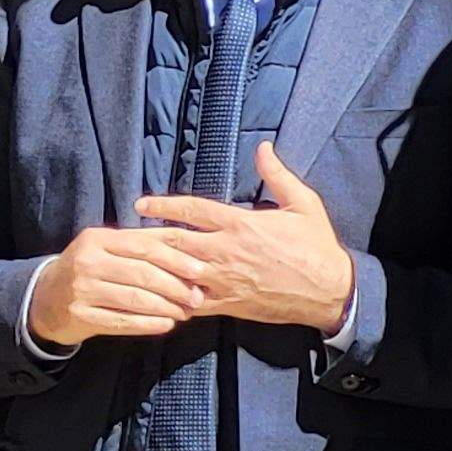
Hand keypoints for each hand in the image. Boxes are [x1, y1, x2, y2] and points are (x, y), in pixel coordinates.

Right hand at [26, 225, 205, 349]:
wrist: (44, 298)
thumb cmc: (86, 269)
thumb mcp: (105, 248)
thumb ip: (140, 244)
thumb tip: (186, 245)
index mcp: (97, 239)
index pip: (144, 247)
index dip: (175, 260)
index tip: (199, 271)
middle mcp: (87, 261)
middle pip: (142, 274)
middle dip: (175, 287)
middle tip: (196, 298)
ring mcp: (82, 289)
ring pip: (135, 299)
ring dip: (166, 308)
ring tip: (185, 313)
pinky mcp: (80, 315)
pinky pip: (122, 321)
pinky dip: (148, 324)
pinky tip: (166, 325)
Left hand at [134, 143, 356, 334]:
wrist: (330, 291)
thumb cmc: (316, 246)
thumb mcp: (303, 203)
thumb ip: (277, 175)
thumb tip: (262, 147)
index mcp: (240, 224)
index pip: (192, 210)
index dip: (163, 204)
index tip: (141, 203)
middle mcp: (226, 251)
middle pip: (175, 241)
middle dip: (146, 237)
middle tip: (121, 234)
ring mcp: (224, 280)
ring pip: (178, 273)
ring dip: (152, 267)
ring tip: (128, 263)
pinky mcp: (227, 304)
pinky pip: (191, 302)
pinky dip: (170, 298)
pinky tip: (153, 295)